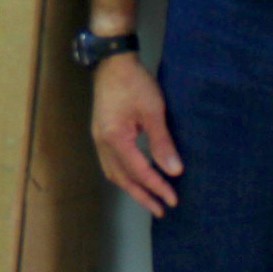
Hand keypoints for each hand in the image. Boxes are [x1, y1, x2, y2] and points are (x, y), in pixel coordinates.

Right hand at [91, 55, 181, 217]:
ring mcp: (98, 138)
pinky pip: (110, 163)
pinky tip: (135, 177)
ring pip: (113, 172)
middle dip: (142, 195)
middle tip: (161, 209)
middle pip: (121, 178)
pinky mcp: (101, 133)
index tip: (172, 199)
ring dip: (131, 188)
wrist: (113, 61)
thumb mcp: (153, 111)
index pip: (138, 171)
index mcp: (114, 138)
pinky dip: (124, 175)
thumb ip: (162, 143)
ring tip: (149, 199)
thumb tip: (174, 171)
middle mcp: (102, 143)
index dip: (156, 186)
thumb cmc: (134, 82)